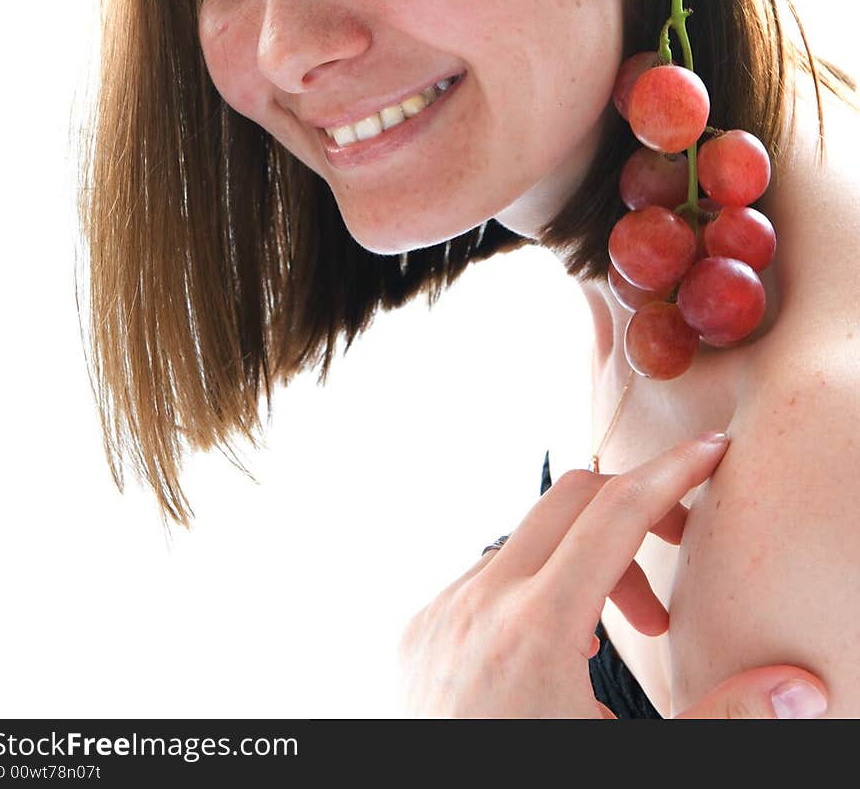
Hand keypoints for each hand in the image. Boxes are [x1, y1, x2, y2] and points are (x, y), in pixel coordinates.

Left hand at [396, 433, 826, 717]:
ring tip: (622, 632)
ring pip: (524, 539)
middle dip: (634, 509)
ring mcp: (440, 613)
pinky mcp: (416, 631)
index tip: (711, 453)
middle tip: (679, 554)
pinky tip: (558, 649)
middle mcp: (479, 605)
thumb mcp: (631, 764)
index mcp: (535, 630)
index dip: (672, 473)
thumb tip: (794, 686)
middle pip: (568, 500)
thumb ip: (718, 719)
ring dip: (582, 560)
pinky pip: (485, 577)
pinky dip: (533, 587)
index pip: (616, 511)